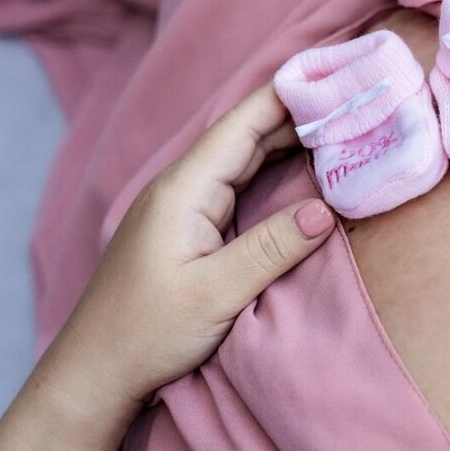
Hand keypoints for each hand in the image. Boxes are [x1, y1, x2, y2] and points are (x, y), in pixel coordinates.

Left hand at [57, 82, 335, 411]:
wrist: (95, 373)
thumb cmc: (146, 333)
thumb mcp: (216, 293)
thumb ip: (272, 248)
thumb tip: (326, 210)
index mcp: (184, 190)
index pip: (242, 125)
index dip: (287, 97)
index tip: (333, 77)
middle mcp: (183, 188)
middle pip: (247, 136)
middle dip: (299, 116)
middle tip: (354, 105)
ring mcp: (184, 208)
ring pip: (245, 160)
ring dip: (290, 144)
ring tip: (341, 130)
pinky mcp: (190, 229)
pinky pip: (240, 186)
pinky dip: (275, 173)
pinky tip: (304, 174)